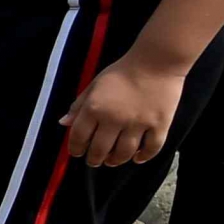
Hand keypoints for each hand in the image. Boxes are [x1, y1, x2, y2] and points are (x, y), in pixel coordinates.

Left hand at [62, 53, 182, 167]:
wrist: (156, 62)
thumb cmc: (122, 72)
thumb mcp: (94, 85)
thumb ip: (78, 105)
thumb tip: (63, 123)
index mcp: (95, 108)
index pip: (79, 137)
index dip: (76, 148)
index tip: (77, 153)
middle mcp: (114, 119)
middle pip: (100, 150)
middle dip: (94, 159)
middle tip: (94, 161)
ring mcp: (138, 123)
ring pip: (124, 153)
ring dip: (116, 161)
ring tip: (112, 161)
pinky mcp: (160, 125)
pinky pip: (151, 148)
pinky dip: (143, 157)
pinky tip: (137, 158)